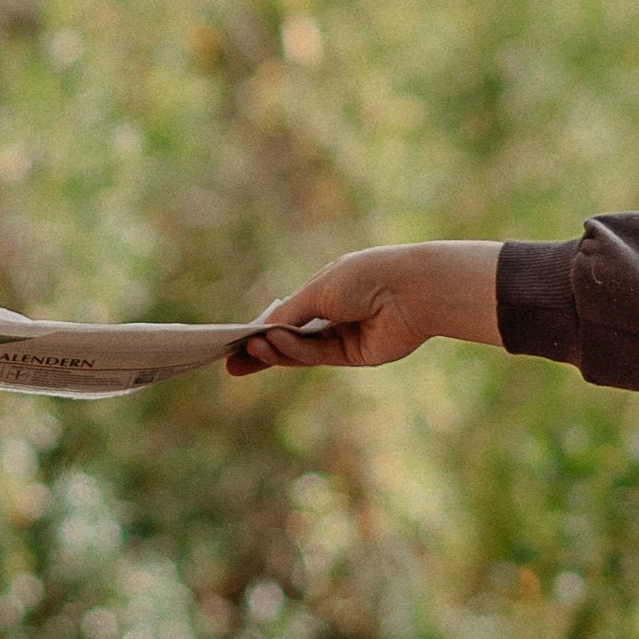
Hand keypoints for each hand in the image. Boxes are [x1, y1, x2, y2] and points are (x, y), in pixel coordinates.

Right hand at [227, 241, 503, 375]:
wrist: (410, 290)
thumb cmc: (364, 277)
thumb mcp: (317, 292)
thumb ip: (289, 314)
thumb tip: (261, 331)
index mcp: (325, 291)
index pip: (286, 315)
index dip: (261, 328)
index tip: (234, 339)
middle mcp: (332, 315)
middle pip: (289, 338)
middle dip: (260, 350)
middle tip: (229, 362)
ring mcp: (342, 336)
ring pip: (300, 350)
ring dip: (273, 350)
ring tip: (248, 349)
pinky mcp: (353, 356)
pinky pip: (316, 356)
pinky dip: (293, 351)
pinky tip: (272, 344)